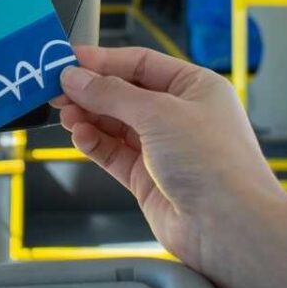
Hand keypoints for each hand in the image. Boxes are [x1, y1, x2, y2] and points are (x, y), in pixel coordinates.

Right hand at [54, 45, 284, 274]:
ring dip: (89, 117)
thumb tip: (76, 78)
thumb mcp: (158, 113)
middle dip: (91, 90)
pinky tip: (80, 135)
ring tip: (66, 114)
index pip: (141, 63)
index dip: (103, 60)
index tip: (69, 59)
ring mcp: (164, 148)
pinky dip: (94, 143)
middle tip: (57, 89)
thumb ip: (111, 94)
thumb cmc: (216, 164)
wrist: (229, 227)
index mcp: (195, 87)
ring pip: (116, 124)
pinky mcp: (149, 179)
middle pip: (125, 93)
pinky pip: (113, 153)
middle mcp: (181, 115)